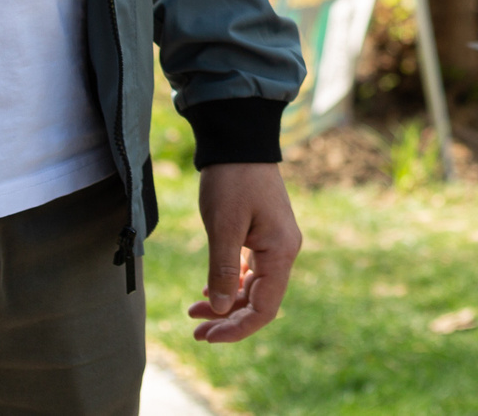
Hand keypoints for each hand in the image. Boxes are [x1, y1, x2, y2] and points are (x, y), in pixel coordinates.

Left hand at [188, 163, 301, 342]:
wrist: (238, 140)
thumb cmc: (232, 180)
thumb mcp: (223, 226)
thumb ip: (223, 271)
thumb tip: (220, 310)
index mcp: (280, 252)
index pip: (264, 308)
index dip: (237, 328)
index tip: (207, 337)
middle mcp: (283, 251)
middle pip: (259, 301)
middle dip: (228, 320)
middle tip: (196, 333)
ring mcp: (274, 243)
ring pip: (252, 288)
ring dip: (225, 304)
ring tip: (194, 313)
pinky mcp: (263, 235)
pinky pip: (249, 271)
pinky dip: (229, 284)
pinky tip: (208, 291)